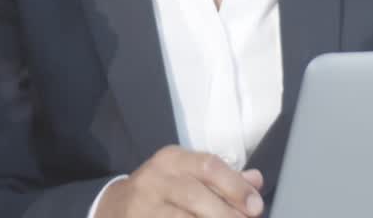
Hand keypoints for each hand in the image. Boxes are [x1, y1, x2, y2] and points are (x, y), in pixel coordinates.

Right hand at [97, 146, 264, 217]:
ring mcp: (145, 206)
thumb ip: (222, 178)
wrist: (116, 207)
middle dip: (226, 213)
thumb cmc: (162, 190)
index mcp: (172, 160)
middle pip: (196, 195)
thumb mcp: (187, 175)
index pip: (208, 166)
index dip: (235, 187)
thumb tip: (255, 181)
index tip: (256, 206)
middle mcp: (156, 179)